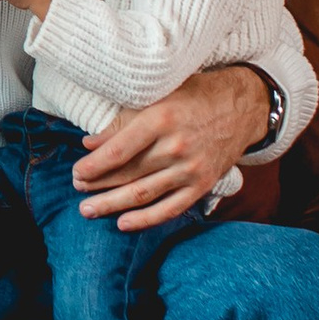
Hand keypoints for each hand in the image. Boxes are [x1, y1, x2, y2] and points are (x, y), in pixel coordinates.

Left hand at [72, 66, 268, 228]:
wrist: (242, 106)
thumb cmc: (194, 95)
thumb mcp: (157, 96)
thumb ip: (123, 121)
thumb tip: (89, 144)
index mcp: (161, 119)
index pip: (119, 150)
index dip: (94, 165)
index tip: (76, 172)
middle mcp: (176, 147)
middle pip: (127, 174)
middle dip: (97, 185)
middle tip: (76, 189)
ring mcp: (191, 170)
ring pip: (143, 194)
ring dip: (112, 204)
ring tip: (88, 210)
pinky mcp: (203, 185)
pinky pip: (170, 208)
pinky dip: (146, 219)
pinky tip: (123, 223)